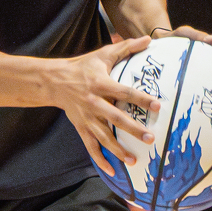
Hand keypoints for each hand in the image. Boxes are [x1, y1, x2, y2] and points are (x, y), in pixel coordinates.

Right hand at [51, 38, 159, 176]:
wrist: (54, 81)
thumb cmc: (83, 66)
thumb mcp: (102, 54)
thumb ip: (126, 48)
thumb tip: (149, 39)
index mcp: (101, 84)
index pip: (124, 92)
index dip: (140, 99)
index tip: (157, 106)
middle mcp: (94, 102)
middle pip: (115, 118)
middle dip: (133, 129)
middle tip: (150, 137)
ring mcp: (86, 117)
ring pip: (103, 137)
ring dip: (118, 149)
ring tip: (134, 160)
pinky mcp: (81, 127)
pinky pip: (91, 146)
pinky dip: (100, 159)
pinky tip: (113, 171)